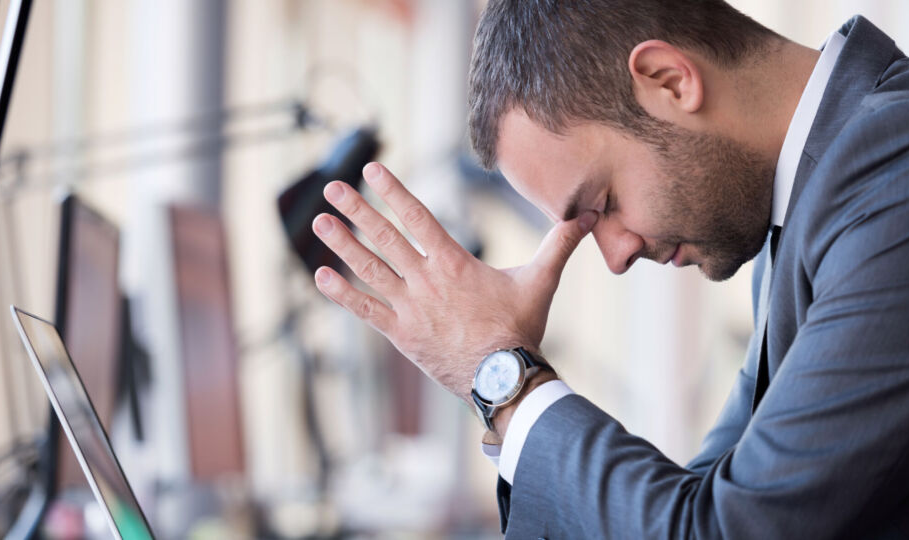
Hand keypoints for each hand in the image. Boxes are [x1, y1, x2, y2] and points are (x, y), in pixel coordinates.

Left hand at [311, 163, 595, 401]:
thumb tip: (587, 215)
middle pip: (385, 237)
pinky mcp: (401, 334)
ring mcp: (409, 307)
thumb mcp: (541, 280)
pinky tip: (320, 277)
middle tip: (333, 187)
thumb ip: (559, 244)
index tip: (372, 170)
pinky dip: (342, 293)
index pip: (418, 216)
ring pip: (369, 268)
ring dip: (342, 243)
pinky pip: (365, 310)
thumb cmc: (521, 329)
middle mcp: (425, 280)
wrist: (503, 377)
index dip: (393, 190)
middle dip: (357, 209)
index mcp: (453, 262)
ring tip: (320, 221)